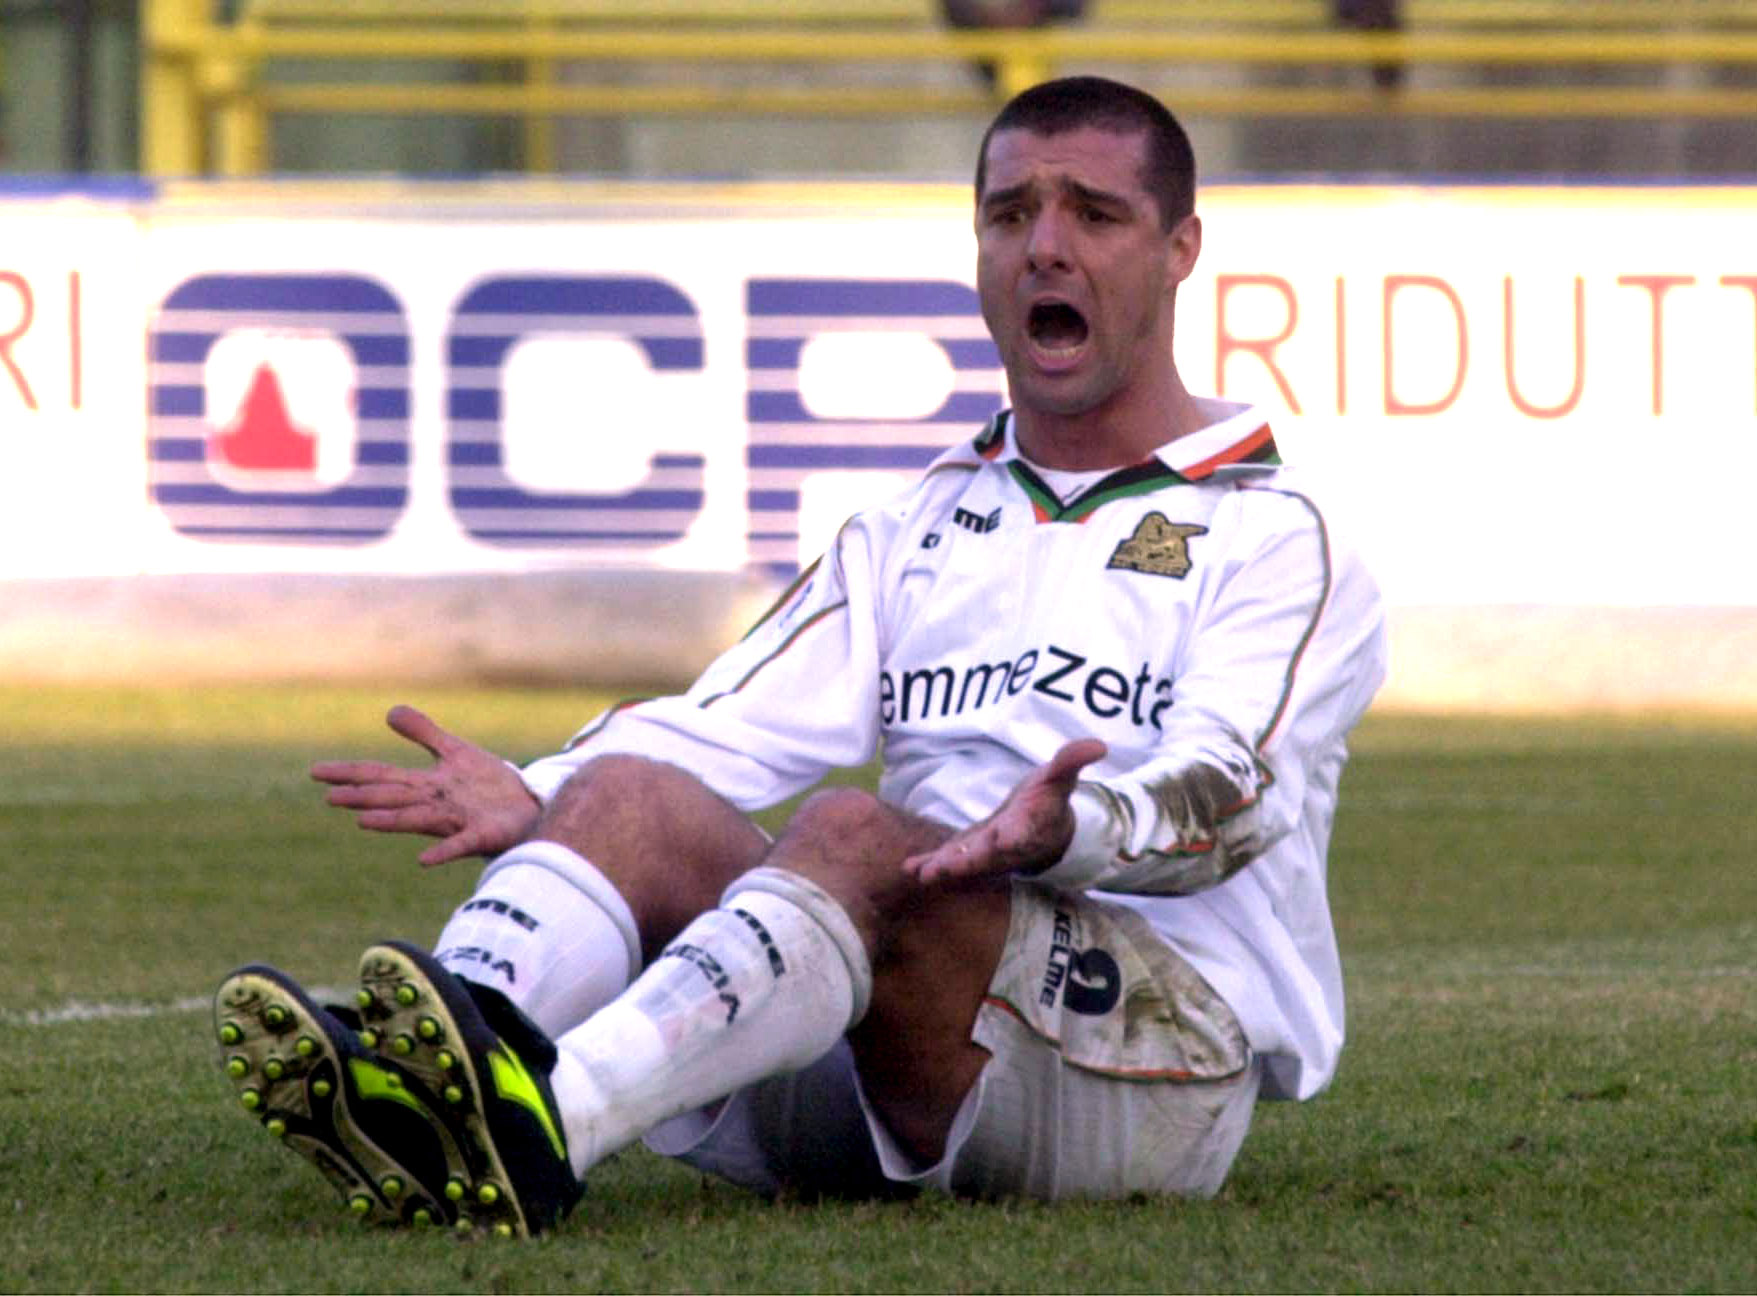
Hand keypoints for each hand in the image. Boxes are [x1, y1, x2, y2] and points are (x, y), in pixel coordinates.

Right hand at [309, 705, 541, 866]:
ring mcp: (456, 821)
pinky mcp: (481, 835)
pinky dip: (443, 852)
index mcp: (426, 784)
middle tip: (330, 797)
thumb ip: (424, 733)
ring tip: (363, 821)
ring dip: (391, 821)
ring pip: (418, 819)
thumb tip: (389, 711)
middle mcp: (435, 804)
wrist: (529, 807)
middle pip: (393, 798)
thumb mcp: (455, 751)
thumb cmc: (488, 785)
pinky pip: (460, 845)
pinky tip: (424, 860)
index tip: (316, 772)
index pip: (381, 776)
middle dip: (363, 797)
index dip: (350, 773)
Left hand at [902, 738, 1106, 885]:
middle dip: (970, 860)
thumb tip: (1100, 744)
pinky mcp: (967, 854)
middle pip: (990, 854)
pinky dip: (929, 865)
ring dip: (945, 868)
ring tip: (923, 874)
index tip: (1007, 837)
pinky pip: (948, 861)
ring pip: (966, 863)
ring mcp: (986, 854)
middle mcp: (1008, 846)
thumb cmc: (1048, 800)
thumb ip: (1071, 760)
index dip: (1016, 834)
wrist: (1041, 831)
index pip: (1025, 830)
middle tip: (950, 866)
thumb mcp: (1060, 777)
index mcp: (1031, 824)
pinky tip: (908, 868)